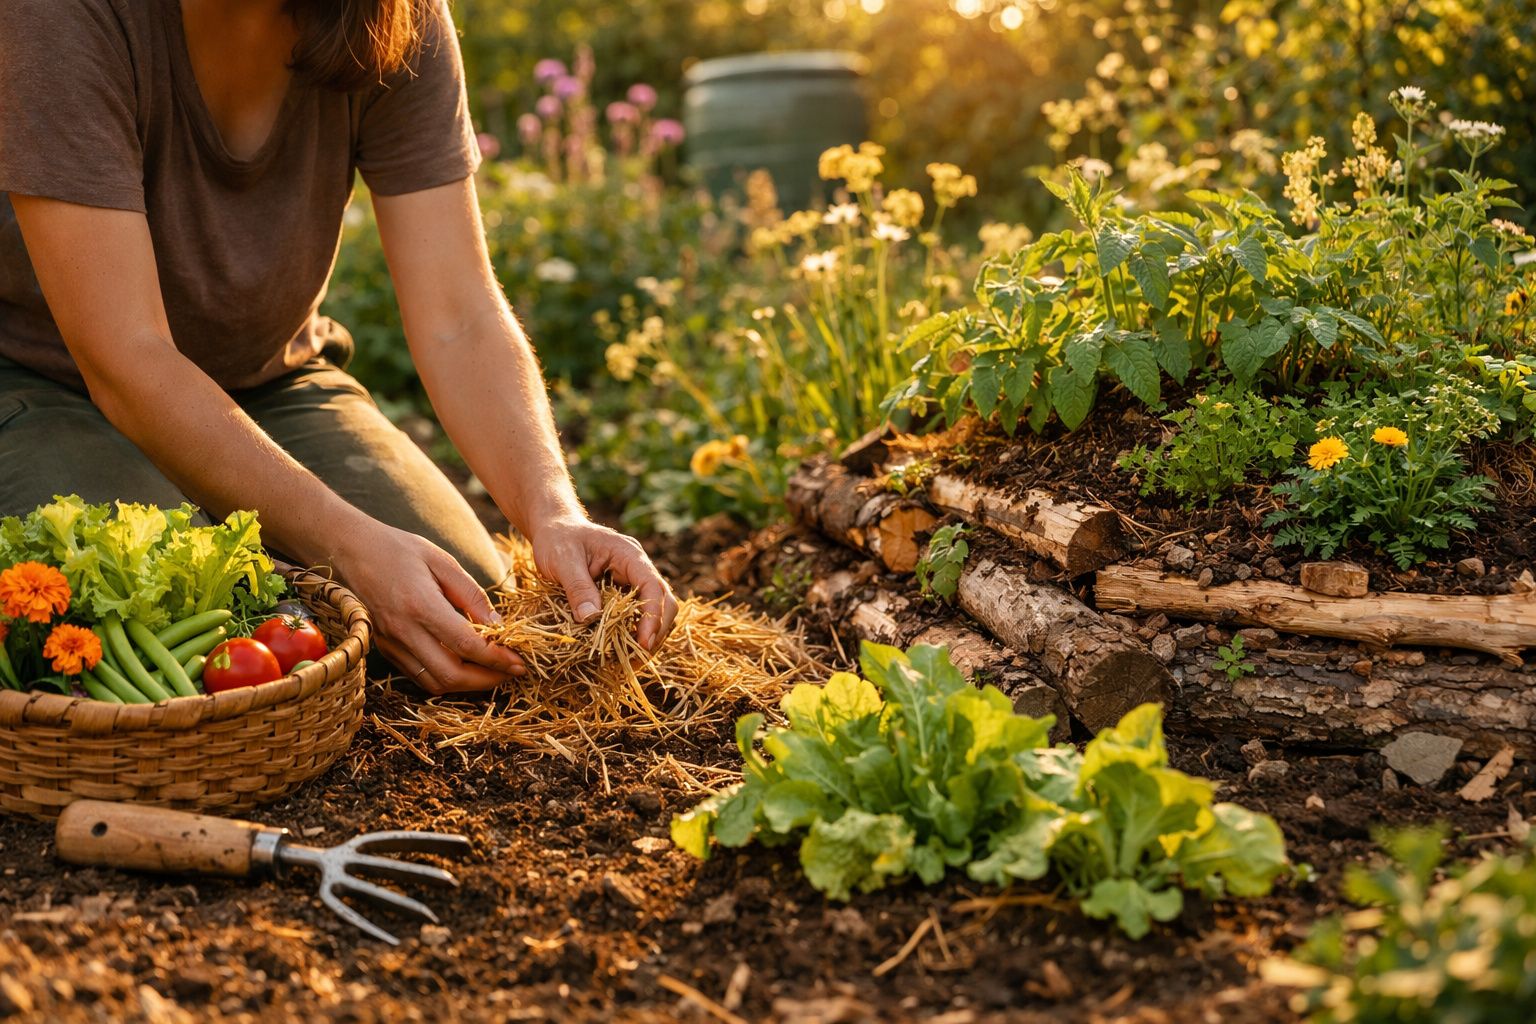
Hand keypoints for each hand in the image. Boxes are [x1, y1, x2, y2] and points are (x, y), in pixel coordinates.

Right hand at [332, 520, 524, 693]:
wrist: (351, 549)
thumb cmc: (400, 549)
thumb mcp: (442, 561)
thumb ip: (471, 594)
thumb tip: (497, 626)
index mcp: (420, 604)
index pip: (465, 644)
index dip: (496, 658)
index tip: (519, 661)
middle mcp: (403, 630)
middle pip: (450, 674)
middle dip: (487, 680)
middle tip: (512, 672)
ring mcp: (390, 643)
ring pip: (434, 682)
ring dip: (467, 685)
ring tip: (494, 673)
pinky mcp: (384, 649)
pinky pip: (419, 675)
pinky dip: (447, 678)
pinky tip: (465, 667)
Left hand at [529, 516, 678, 650]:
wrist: (554, 529)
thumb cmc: (557, 539)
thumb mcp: (562, 560)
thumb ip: (577, 587)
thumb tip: (590, 619)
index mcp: (629, 555)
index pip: (652, 587)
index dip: (653, 616)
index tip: (643, 643)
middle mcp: (638, 569)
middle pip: (664, 602)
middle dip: (656, 632)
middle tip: (637, 659)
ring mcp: (632, 582)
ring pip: (655, 612)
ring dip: (646, 637)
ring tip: (629, 661)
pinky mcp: (622, 595)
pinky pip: (635, 617)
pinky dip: (631, 635)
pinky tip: (619, 652)